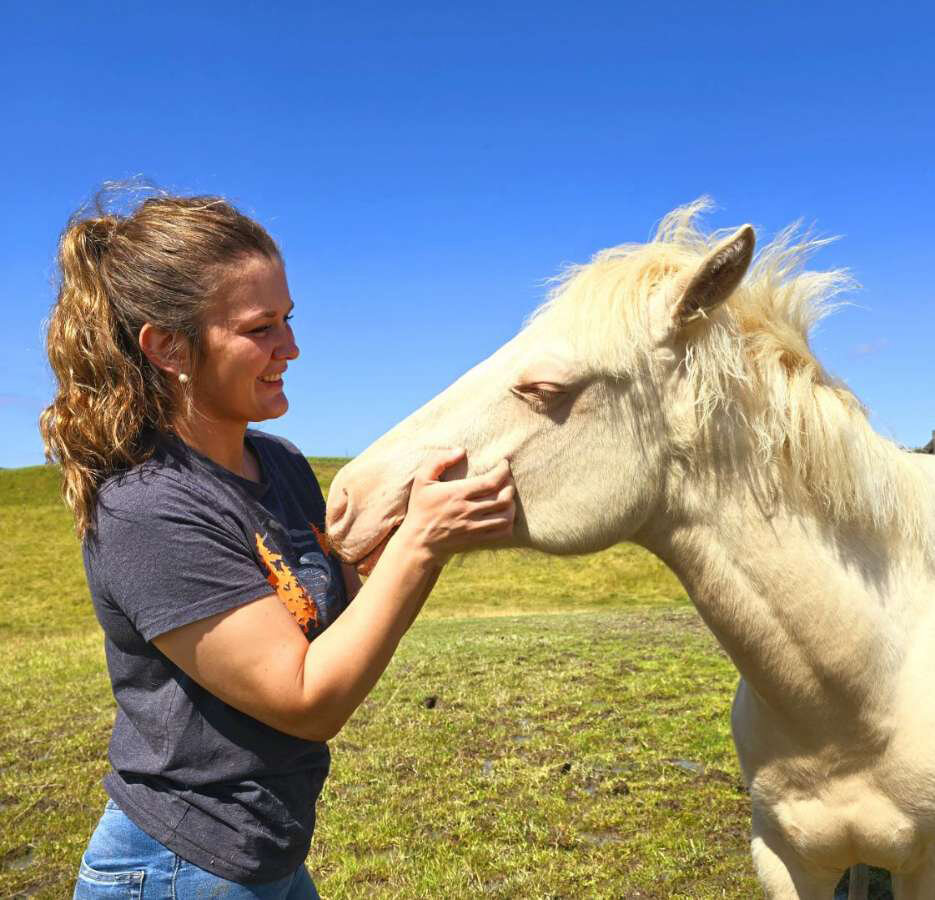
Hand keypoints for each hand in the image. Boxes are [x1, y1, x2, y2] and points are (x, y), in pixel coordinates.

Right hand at [394, 449, 514, 564]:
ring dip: (512, 503)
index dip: (503, 471)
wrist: (419, 542)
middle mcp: (468, 511)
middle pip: (503, 497)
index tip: (504, 464)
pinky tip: (504, 513)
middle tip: (506, 478)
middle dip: (510, 484)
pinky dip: (509, 521)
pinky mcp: (477, 540)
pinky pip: (503, 532)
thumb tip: (461, 450)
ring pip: (506, 515)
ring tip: (507, 494)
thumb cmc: (420, 507)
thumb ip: (439, 461)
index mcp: (456, 494)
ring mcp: (474, 527)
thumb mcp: (422, 479)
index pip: (491, 481)